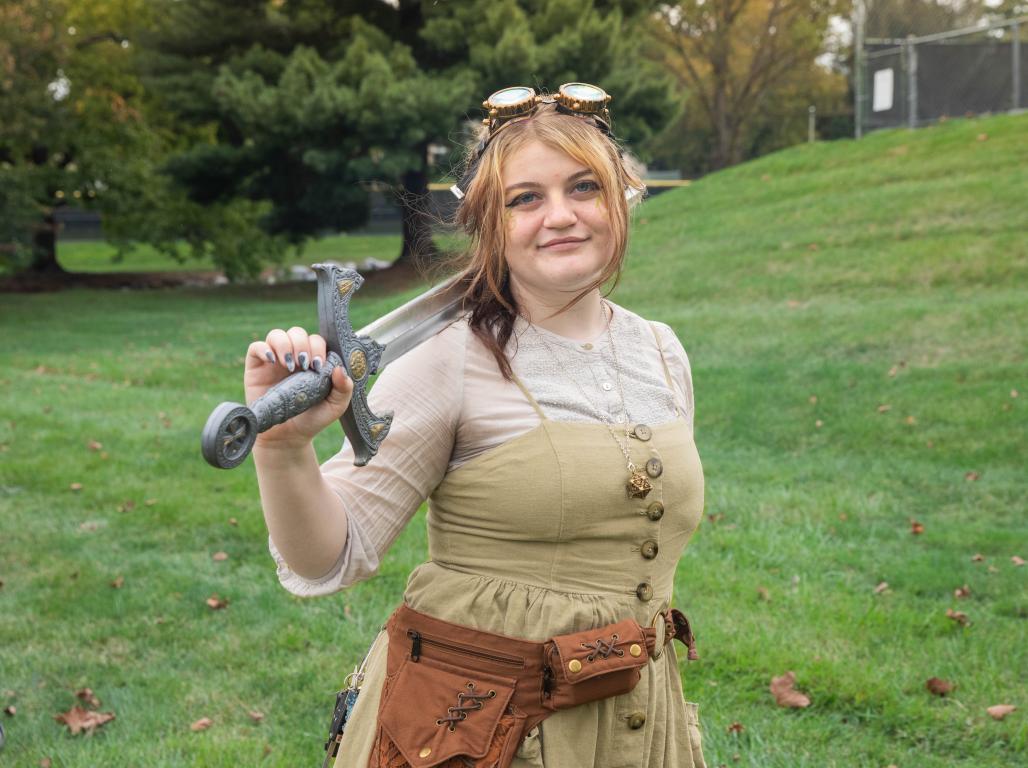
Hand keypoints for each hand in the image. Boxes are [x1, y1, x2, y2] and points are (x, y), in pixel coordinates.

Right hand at [244, 327, 353, 448]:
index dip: (318, 347)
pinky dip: (264, 348)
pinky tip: (272, 361)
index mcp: (313, 361)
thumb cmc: (312, 419)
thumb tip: (339, 369)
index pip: (316, 340)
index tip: (318, 366)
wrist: (287, 438)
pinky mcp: (256, 367)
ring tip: (290, 365)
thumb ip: (344, 389)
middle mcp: (294, 356)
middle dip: (303, 344)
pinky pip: (256, 347)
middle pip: (297, 333)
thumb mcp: (335, 406)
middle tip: (305, 365)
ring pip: (277, 335)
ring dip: (285, 345)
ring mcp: (274, 360)